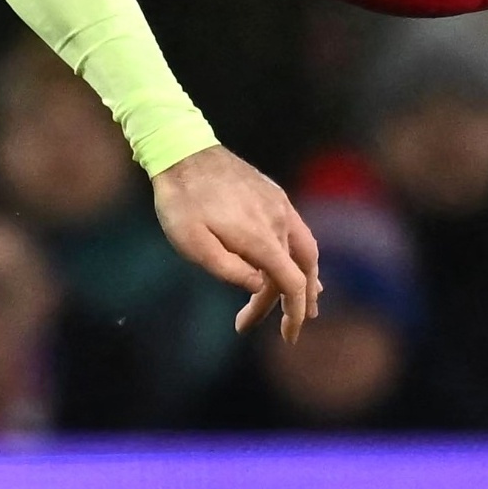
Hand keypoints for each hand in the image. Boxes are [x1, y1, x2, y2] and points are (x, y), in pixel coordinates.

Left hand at [151, 144, 322, 339]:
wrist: (182, 151)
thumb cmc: (181, 202)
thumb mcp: (192, 245)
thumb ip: (229, 270)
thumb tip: (261, 287)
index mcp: (260, 237)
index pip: (292, 283)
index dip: (294, 314)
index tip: (288, 337)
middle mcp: (278, 220)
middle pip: (301, 270)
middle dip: (296, 303)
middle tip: (286, 329)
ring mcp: (279, 205)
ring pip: (305, 249)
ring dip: (306, 279)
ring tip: (303, 301)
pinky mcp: (273, 194)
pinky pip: (296, 231)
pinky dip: (298, 255)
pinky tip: (290, 263)